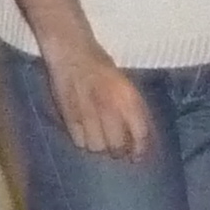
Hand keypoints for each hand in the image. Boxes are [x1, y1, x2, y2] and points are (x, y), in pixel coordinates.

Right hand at [47, 46, 151, 161]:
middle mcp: (110, 110)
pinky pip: (80, 143)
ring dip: (101, 147)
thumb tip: (138, 136)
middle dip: (120, 151)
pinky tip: (85, 134)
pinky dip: (84, 142)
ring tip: (100, 139)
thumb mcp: (126, 85)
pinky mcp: (69, 118)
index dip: (140, 150)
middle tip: (118, 149)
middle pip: (118, 147)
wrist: (72, 53)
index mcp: (128, 100)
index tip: (138, 156)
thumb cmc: (101, 65)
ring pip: (98, 148)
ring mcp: (89, 116)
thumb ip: (133, 110)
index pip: (140, 135)